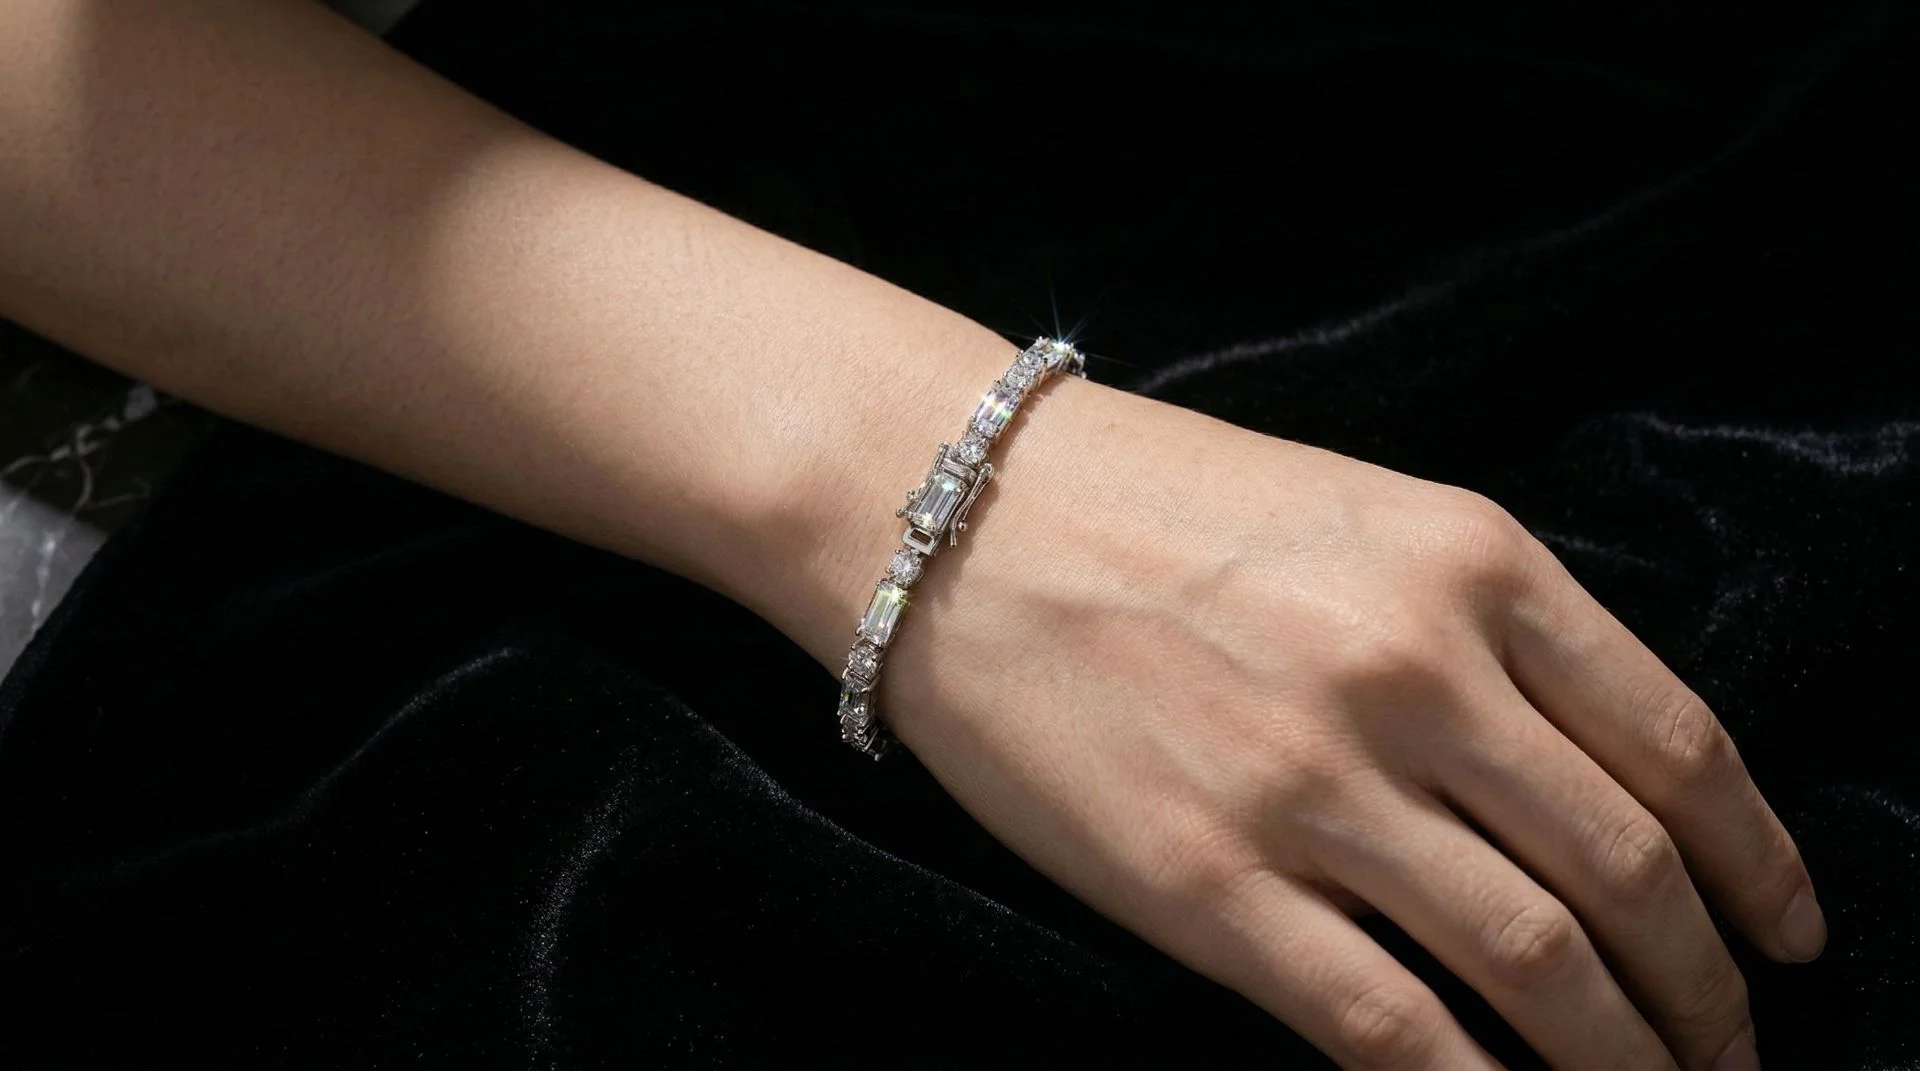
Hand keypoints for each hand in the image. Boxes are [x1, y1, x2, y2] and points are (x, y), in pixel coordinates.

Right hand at [871, 379, 1821, 1068]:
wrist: (952, 512)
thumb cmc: (1151, 503)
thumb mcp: (1359, 511)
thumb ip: (1490, 629)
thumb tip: (1599, 783)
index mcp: (1470, 561)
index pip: (1680, 744)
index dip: (1760, 866)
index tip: (1790, 938)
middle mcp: (1414, 672)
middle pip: (1628, 872)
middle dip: (1708, 993)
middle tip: (1733, 1054)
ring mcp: (1311, 784)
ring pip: (1538, 965)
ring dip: (1625, 1059)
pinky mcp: (1209, 885)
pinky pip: (1393, 1028)